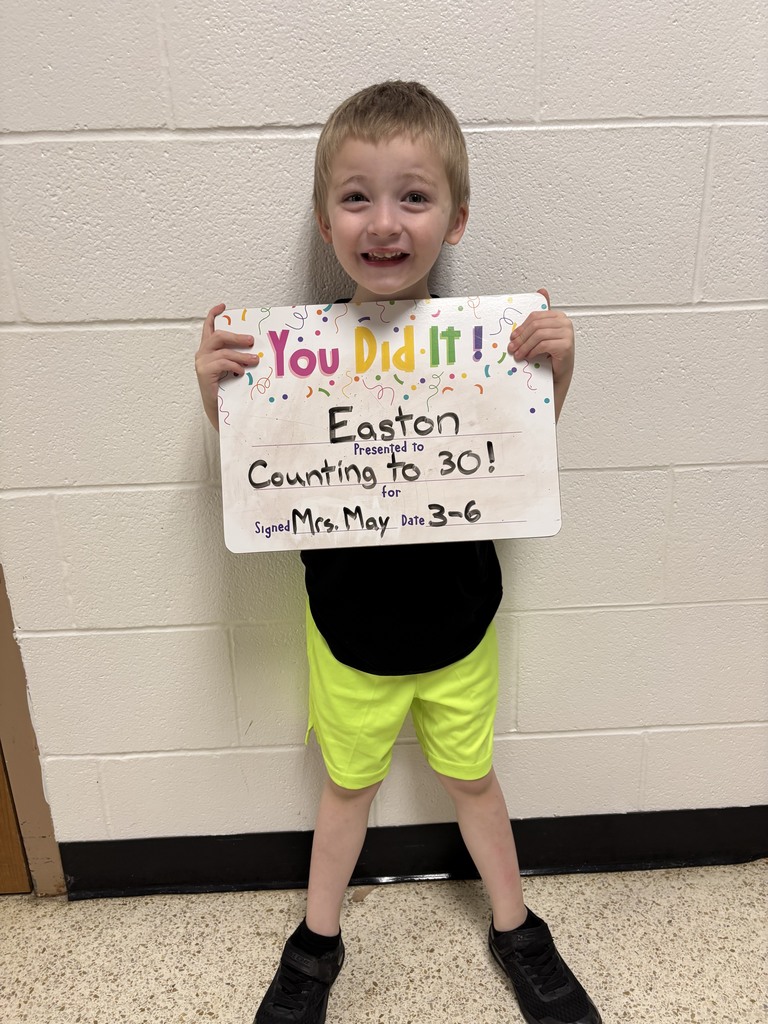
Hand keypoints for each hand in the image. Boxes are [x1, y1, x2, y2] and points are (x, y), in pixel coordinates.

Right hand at [195, 303, 259, 429]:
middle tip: (251, 340)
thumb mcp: (232, 368)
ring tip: (254, 360)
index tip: (223, 306)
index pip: (208, 328)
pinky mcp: (204, 372)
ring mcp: (201, 363)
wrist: (218, 408)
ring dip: (241, 355)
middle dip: (236, 336)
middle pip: (218, 336)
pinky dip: (235, 366)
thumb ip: (236, 357)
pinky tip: (241, 372)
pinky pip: (223, 363)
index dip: (213, 315)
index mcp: (207, 350)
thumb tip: (255, 349)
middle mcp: (202, 354)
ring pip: (223, 351)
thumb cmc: (227, 388)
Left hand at [508, 288, 573, 419]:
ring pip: (538, 335)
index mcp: (558, 316)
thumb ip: (539, 317)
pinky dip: (533, 351)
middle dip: (521, 338)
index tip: (512, 337)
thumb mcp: (541, 334)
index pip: (535, 317)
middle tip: (512, 348)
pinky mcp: (566, 345)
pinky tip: (528, 357)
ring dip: (525, 346)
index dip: (521, 327)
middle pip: (536, 325)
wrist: (558, 373)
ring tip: (518, 355)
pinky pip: (543, 344)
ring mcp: (568, 333)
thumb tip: (542, 290)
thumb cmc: (549, 354)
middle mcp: (565, 322)